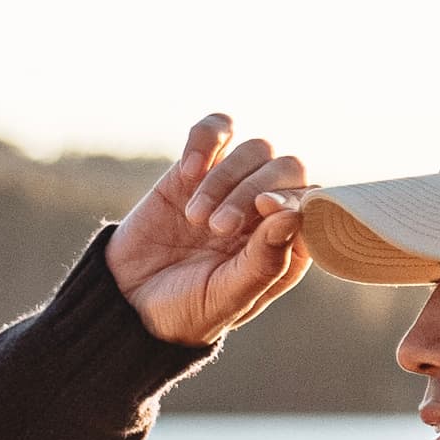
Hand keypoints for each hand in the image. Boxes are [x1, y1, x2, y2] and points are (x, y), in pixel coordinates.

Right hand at [107, 115, 312, 349]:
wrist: (127, 301)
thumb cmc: (184, 310)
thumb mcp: (225, 299)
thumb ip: (264, 262)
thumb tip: (294, 214)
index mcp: (286, 246)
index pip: (313, 201)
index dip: (293, 197)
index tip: (264, 209)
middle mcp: (266, 212)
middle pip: (286, 167)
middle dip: (252, 190)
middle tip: (218, 227)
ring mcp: (233, 186)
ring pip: (255, 149)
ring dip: (224, 179)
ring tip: (195, 219)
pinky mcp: (197, 168)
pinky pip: (217, 130)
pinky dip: (206, 139)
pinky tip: (188, 171)